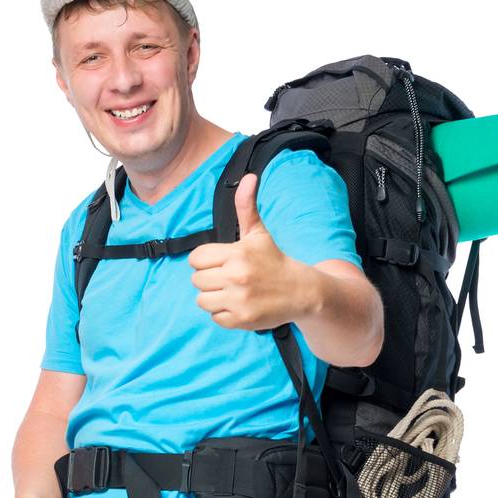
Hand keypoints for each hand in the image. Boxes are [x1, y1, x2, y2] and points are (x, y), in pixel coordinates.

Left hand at [188, 174, 313, 331]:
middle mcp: (236, 276)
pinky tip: (239, 305)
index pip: (196, 259)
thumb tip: (248, 178)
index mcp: (236, 253)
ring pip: (202, 300)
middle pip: (197, 280)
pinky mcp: (241, 319)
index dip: (204, 261)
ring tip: (232, 292)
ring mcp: (238, 299)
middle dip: (209, 279)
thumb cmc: (274, 260)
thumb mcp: (259, 233)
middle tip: (228, 279)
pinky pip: (215, 317)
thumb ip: (247, 206)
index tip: (220, 263)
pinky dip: (224, 314)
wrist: (301, 291)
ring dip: (214, 298)